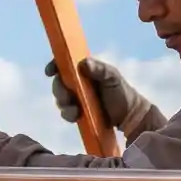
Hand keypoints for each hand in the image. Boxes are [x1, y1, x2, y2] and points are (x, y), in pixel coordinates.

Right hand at [45, 57, 161, 137]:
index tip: (50, 72)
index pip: (64, 63)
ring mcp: (77, 98)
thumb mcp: (113, 77)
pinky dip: (68, 114)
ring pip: (60, 99)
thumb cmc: (122, 92)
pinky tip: (76, 116)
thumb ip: (99, 69)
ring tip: (75, 109)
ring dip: (63, 104)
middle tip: (67, 96)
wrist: (130, 116)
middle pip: (59, 83)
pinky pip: (66, 113)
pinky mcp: (78, 113)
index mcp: (85, 70)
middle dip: (59, 89)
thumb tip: (83, 63)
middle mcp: (78, 83)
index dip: (54, 65)